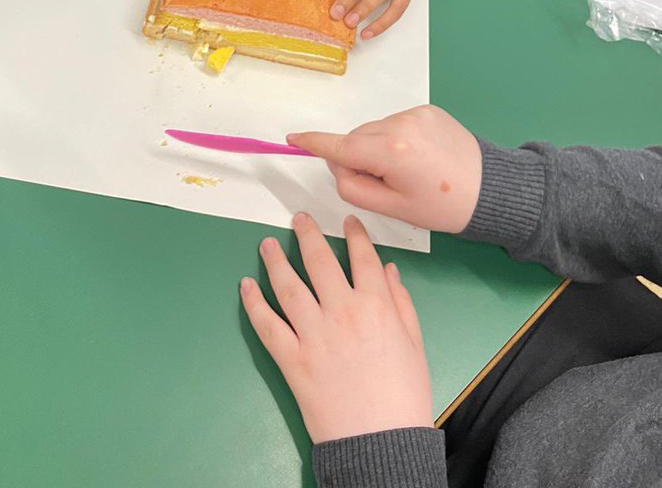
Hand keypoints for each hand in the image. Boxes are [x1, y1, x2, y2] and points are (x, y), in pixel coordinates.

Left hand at [241, 213, 432, 442]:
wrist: (381, 443)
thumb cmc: (405, 395)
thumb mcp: (415, 344)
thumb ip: (401, 303)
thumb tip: (387, 270)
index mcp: (377, 305)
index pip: (363, 257)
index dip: (354, 235)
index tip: (347, 221)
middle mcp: (342, 311)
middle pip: (320, 262)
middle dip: (308, 235)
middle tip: (298, 219)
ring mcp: (314, 335)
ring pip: (289, 286)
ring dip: (275, 261)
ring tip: (267, 245)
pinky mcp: (292, 360)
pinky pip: (268, 326)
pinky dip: (254, 304)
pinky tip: (246, 287)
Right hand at [289, 106, 481, 233]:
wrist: (487, 188)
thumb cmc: (440, 206)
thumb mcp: (391, 208)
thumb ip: (353, 186)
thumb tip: (338, 163)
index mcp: (390, 151)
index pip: (341, 146)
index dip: (314, 142)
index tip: (292, 138)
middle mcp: (400, 124)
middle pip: (356, 138)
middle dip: (358, 158)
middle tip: (384, 185)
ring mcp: (414, 113)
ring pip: (374, 130)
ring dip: (377, 148)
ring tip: (406, 171)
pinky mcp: (426, 109)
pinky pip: (395, 123)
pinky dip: (395, 138)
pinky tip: (416, 157)